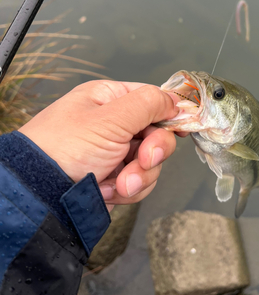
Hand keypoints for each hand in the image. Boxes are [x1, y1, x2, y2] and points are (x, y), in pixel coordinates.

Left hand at [18, 80, 179, 208]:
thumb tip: (174, 99)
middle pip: (157, 133)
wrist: (38, 195)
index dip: (170, 112)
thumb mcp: (110, 120)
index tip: (183, 127)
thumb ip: (148, 104)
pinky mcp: (114, 178)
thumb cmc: (64, 148)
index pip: (152, 99)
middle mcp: (114, 124)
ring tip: (117, 183)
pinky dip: (128, 189)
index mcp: (109, 100)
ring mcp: (114, 152)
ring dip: (139, 175)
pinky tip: (108, 191)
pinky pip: (140, 181)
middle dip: (152, 151)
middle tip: (142, 158)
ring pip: (151, 161)